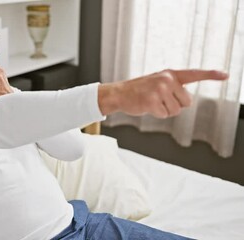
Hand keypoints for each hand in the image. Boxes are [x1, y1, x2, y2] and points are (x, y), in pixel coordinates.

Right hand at [98, 69, 228, 117]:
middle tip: (159, 99)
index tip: (226, 75)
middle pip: (186, 102)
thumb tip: (187, 102)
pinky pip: (164, 115)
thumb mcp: (158, 82)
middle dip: (175, 105)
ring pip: (175, 110)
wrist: (119, 93)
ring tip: (152, 102)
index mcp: (170, 74)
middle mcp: (167, 79)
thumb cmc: (140, 90)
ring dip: (164, 110)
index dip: (211, 75)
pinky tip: (147, 106)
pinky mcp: (152, 101)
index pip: (194, 74)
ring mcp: (159, 89)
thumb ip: (174, 87)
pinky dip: (156, 114)